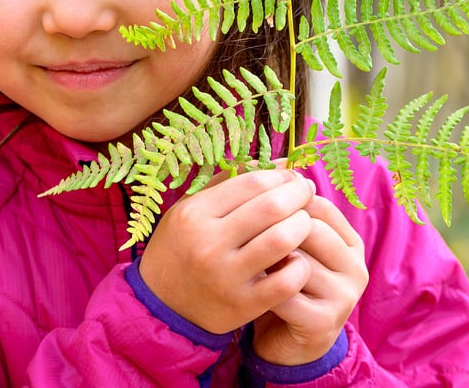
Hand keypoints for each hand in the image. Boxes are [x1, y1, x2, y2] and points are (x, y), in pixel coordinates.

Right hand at [138, 166, 318, 333]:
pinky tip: (298, 260)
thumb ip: (229, 182)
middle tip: (307, 194)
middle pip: (271, 207)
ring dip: (303, 226)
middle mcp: (208, 243)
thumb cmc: (182, 247)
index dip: (281, 176)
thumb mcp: (191, 209)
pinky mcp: (242, 305)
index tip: (292, 177)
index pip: (252, 182)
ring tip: (304, 223)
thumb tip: (279, 163)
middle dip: (299, 195)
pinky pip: (286, 282)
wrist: (161, 304)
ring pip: (282, 240)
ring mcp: (225, 277)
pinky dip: (301, 267)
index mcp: (194, 214)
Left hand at [250, 194, 367, 365]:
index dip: (281, 204)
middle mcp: (355, 266)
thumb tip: (275, 161)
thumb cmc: (281, 279)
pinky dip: (262, 286)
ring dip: (265, 258)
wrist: (285, 338)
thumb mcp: (288, 242)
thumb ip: (285, 208)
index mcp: (349, 241)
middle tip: (244, 235)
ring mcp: (344, 296)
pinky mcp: (324, 322)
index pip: (317, 205)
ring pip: (297, 259)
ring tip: (245, 258)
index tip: (253, 209)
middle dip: (272, 230)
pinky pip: (285, 292)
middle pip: (309, 229)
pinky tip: (249, 284)